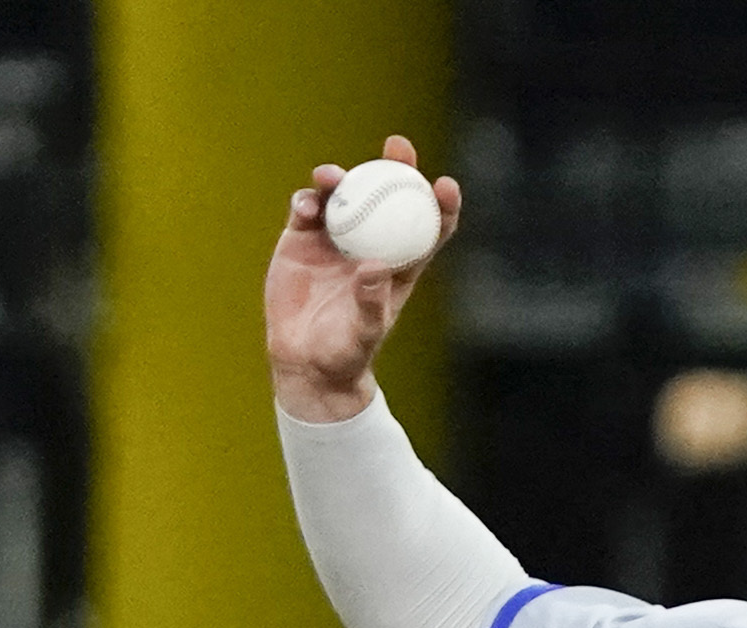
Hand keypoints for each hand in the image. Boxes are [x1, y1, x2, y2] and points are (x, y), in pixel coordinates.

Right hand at [269, 136, 462, 423]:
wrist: (305, 362)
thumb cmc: (345, 353)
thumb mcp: (364, 334)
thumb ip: (371, 302)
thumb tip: (375, 265)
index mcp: (399, 265)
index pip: (428, 228)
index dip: (441, 204)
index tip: (444, 184)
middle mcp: (369, 243)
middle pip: (388, 196)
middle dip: (397, 166)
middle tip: (398, 145)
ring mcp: (335, 238)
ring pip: (344, 195)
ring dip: (341, 179)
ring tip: (333, 178)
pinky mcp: (302, 240)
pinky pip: (307, 210)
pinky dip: (307, 202)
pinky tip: (306, 205)